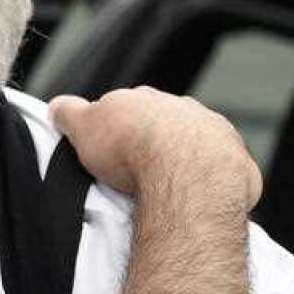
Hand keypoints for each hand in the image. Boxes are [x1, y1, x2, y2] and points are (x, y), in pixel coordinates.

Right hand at [50, 87, 261, 210]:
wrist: (184, 173)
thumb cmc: (132, 149)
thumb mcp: (82, 127)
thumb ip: (68, 112)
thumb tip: (57, 106)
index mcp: (142, 98)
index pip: (126, 107)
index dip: (115, 128)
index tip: (109, 149)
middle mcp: (181, 108)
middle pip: (162, 123)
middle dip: (151, 142)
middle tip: (134, 170)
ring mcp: (213, 132)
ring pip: (194, 143)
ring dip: (182, 160)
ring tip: (163, 187)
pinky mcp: (235, 160)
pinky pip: (220, 169)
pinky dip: (207, 180)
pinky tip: (192, 196)